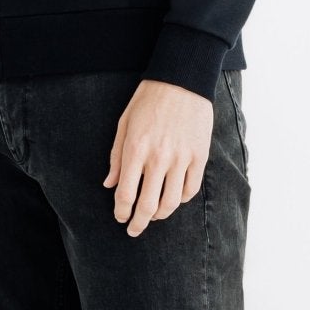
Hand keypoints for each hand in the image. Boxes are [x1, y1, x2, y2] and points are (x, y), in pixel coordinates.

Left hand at [103, 79, 213, 234]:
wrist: (182, 80)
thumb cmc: (148, 100)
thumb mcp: (124, 124)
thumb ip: (117, 157)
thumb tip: (109, 185)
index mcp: (136, 150)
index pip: (126, 194)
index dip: (121, 212)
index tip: (120, 217)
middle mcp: (159, 158)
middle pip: (148, 206)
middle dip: (139, 223)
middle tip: (134, 230)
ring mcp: (182, 159)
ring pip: (171, 203)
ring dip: (160, 215)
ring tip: (153, 216)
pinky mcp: (199, 156)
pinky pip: (191, 189)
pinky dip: (181, 200)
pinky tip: (173, 199)